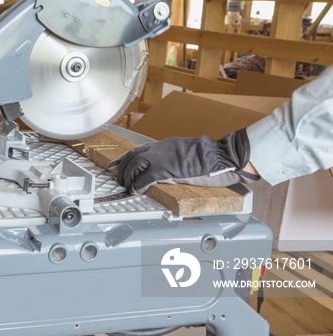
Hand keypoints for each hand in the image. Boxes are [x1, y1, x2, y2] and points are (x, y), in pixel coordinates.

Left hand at [109, 128, 259, 192]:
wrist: (222, 155)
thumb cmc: (211, 158)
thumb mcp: (186, 155)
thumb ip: (172, 160)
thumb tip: (163, 172)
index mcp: (166, 145)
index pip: (138, 149)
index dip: (123, 157)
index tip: (113, 164)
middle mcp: (161, 148)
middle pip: (133, 157)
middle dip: (122, 169)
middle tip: (118, 180)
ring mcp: (163, 157)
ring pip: (135, 165)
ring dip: (128, 177)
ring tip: (127, 187)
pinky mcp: (168, 168)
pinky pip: (146, 177)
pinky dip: (139, 184)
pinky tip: (137, 190)